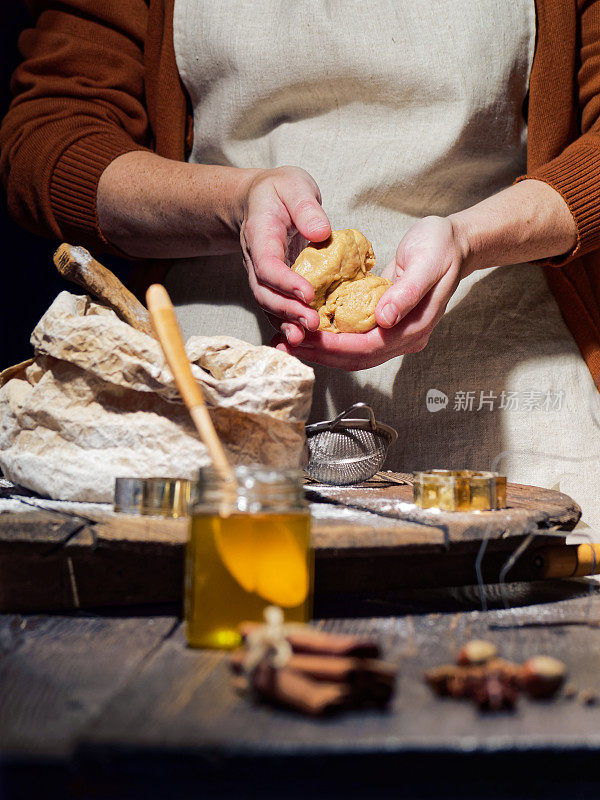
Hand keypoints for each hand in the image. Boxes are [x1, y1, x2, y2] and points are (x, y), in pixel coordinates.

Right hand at [239, 166, 331, 344]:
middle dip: (287, 311)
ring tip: (309, 335)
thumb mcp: (294, 186)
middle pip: (264, 293)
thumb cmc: (279, 191)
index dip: (285, 282)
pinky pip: (277, 307)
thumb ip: (306, 206)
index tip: (308, 293)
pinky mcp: (273, 285)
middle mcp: (255, 260)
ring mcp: (262, 276)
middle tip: (312, 323)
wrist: (259, 201)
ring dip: (287, 322)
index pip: (267, 264)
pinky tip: (307, 337)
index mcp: (260, 234)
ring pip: (268, 305)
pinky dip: (289, 323)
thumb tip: (321, 232)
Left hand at [275, 216, 466, 369]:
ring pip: (351, 354)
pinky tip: (307, 330)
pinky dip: (328, 338)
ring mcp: (394, 334)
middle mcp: (404, 339)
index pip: (368, 348)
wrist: (453, 244)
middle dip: (319, 355)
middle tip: (284, 345)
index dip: (335, 347)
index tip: (306, 338)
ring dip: (319, 351)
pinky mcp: (384, 326)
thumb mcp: (427, 262)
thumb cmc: (440, 248)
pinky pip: (352, 339)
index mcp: (414, 329)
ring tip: (287, 342)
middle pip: (356, 358)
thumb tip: (384, 320)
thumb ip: (407, 293)